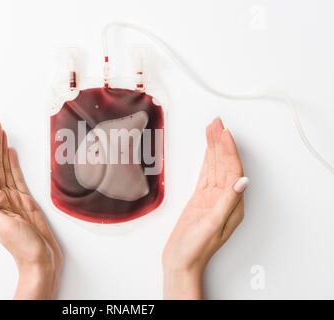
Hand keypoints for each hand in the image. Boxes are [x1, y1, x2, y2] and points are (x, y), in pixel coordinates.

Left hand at [0, 120, 61, 298]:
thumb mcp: (3, 226)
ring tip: (2, 133)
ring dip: (3, 151)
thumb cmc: (23, 248)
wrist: (42, 261)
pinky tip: (11, 154)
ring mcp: (15, 199)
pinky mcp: (26, 202)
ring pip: (6, 169)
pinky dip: (14, 165)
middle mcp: (3, 198)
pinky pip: (18, 178)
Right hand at [162, 117, 247, 298]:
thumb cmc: (195, 249)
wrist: (180, 261)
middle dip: (221, 142)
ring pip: (215, 167)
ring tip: (211, 129)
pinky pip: (205, 174)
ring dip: (214, 148)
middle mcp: (224, 199)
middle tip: (216, 123)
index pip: (232, 170)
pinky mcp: (200, 199)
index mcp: (232, 204)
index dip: (228, 150)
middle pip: (224, 164)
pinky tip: (207, 151)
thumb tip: (242, 181)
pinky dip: (206, 160)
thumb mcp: (212, 225)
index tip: (223, 132)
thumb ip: (227, 202)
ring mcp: (212, 198)